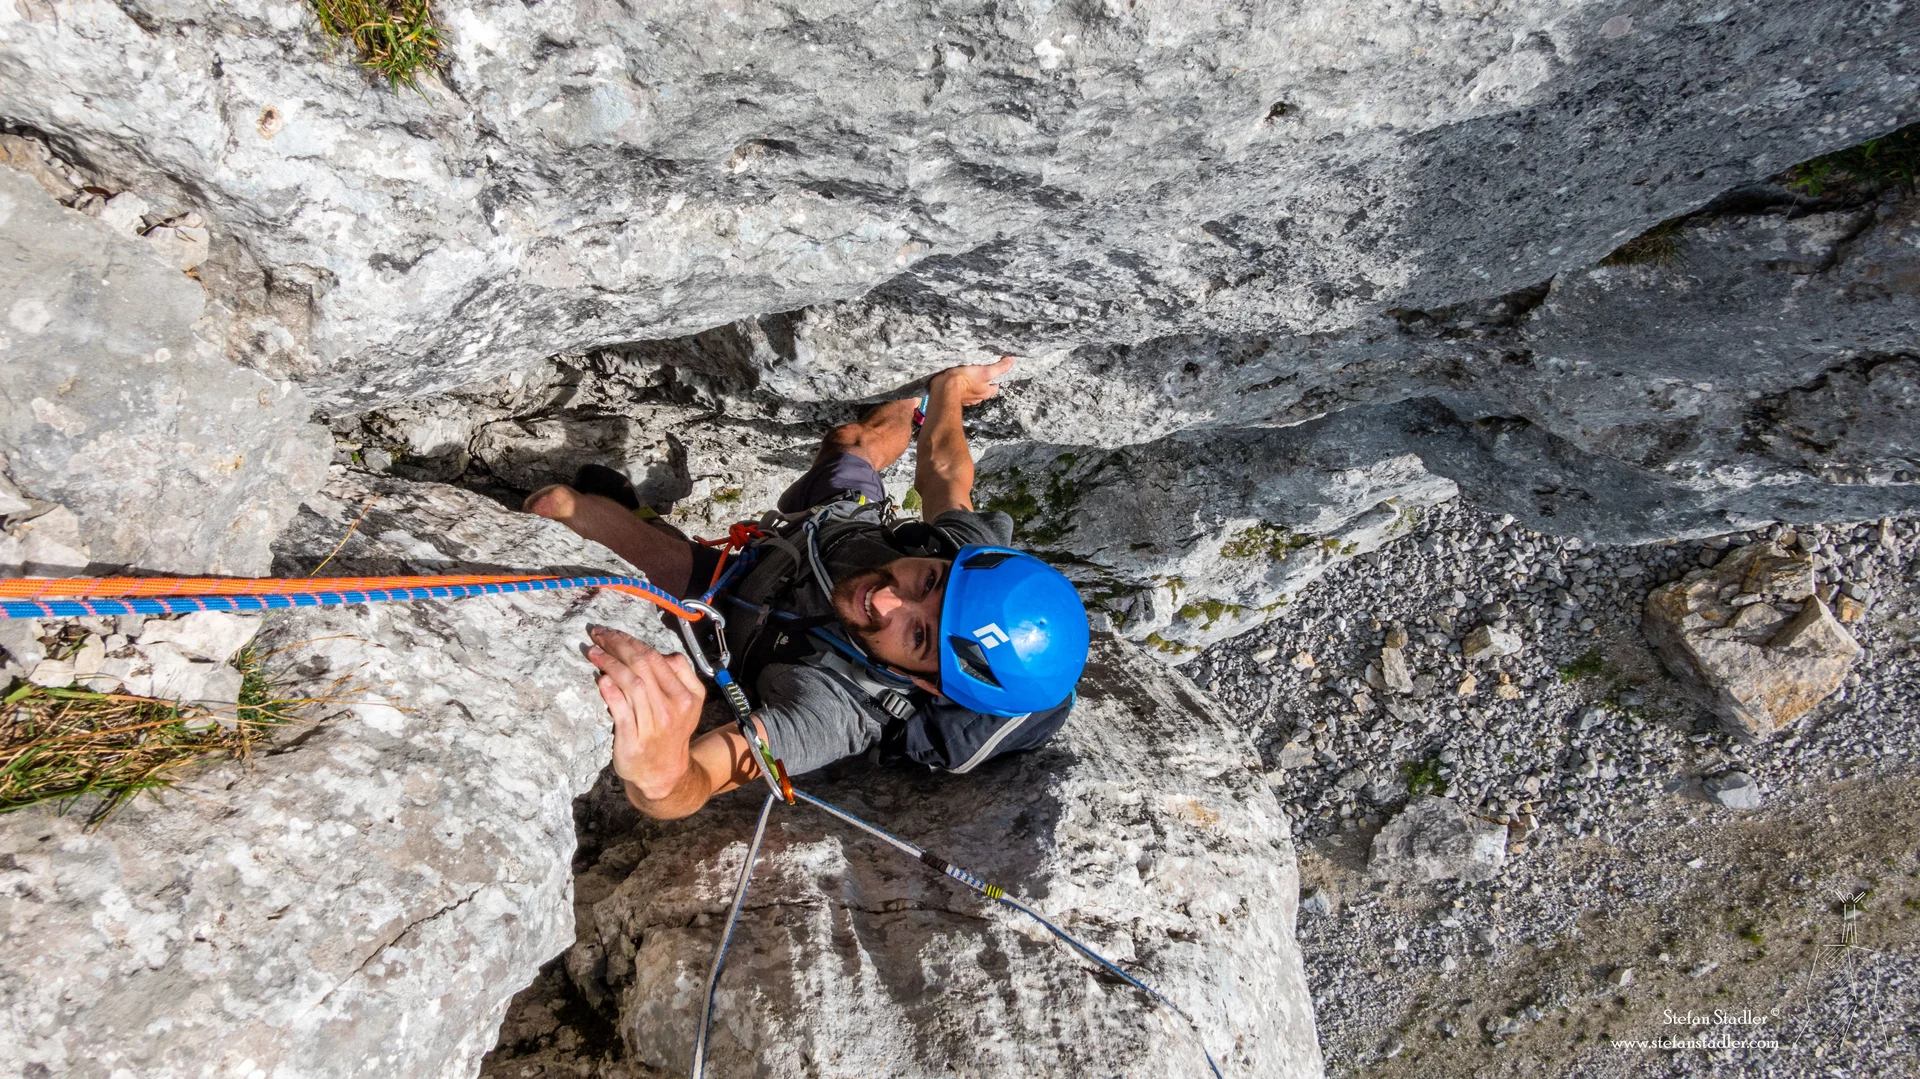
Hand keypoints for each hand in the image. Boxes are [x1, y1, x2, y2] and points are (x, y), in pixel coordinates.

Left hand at [585, 626, 706, 800]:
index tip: (613, 633)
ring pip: (631, 684)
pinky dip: (610, 693)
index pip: (657, 658)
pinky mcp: (633, 740)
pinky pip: (620, 711)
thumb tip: (656, 654)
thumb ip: (679, 675)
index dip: (632, 641)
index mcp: (687, 695)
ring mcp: (652, 725)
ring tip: (592, 651)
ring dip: (609, 663)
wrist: (664, 774)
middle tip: (598, 635)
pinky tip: (600, 679)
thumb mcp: (688, 704)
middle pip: (643, 666)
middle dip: (617, 645)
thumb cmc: (670, 732)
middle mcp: (672, 708)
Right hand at [931, 355, 1015, 406]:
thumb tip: (1012, 361)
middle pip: (983, 388)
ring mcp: (964, 398)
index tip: (994, 372)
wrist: (944, 388)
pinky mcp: (953, 395)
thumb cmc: (965, 381)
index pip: (995, 386)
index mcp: (985, 393)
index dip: (996, 379)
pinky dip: (959, 385)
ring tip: (967, 373)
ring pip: (971, 390)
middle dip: (982, 382)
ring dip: (970, 383)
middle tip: (980, 371)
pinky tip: (956, 378)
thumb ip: (999, 368)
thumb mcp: (986, 372)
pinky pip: (959, 390)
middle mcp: (976, 398)